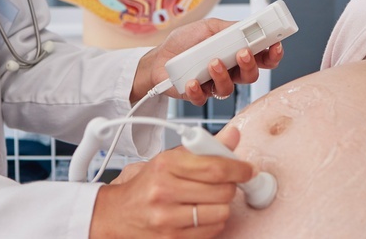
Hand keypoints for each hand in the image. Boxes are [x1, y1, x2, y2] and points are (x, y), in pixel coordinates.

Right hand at [89, 128, 250, 237]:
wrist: (117, 215)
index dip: (239, 168)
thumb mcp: (171, 159)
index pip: (215, 166)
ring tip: (211, 200)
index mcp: (166, 165)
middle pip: (222, 190)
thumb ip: (205, 147)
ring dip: (222, 206)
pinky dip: (213, 222)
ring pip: (220, 212)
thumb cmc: (148, 185)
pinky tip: (202, 214)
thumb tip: (233, 135)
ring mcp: (167, 219)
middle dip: (230, 186)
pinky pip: (212, 231)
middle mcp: (164, 191)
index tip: (247, 169)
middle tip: (224, 184)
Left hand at [133, 18, 284, 104]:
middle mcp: (229, 71)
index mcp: (235, 53)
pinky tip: (192, 80)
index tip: (275, 46)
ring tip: (212, 62)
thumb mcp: (208, 27)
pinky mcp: (198, 95)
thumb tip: (248, 26)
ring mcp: (214, 85)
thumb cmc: (183, 42)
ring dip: (222, 75)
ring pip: (229, 89)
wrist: (157, 58)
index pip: (261, 58)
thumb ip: (229, 28)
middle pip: (251, 76)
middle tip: (242, 53)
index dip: (272, 54)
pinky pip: (204, 98)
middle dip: (249, 65)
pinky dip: (198, 88)